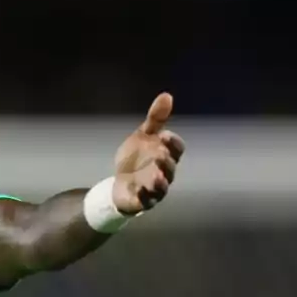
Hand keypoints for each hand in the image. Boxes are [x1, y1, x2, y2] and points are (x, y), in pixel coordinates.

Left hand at [112, 92, 185, 214]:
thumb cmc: (136, 158)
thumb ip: (155, 119)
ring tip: (156, 175)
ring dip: (160, 182)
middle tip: (160, 154)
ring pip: (162, 187)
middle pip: (170, 168)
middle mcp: (164, 173)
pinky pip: (146, 201)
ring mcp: (154, 189)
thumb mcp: (143, 136)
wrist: (119, 182)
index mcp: (166, 155)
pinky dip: (144, 197)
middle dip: (166, 161)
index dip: (173, 143)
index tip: (164, 135)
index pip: (177, 149)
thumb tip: (166, 95)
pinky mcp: (142, 201)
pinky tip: (139, 190)